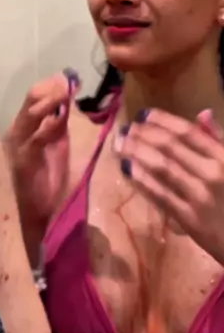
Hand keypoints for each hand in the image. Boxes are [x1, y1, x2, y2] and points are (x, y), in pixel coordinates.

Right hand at [4, 70, 79, 235]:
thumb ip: (58, 124)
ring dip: (48, 102)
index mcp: (26, 126)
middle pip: (31, 101)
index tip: (69, 78)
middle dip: (50, 89)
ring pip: (29, 115)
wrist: (32, 215)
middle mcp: (18, 131)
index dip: (51, 86)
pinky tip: (58, 120)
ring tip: (64, 93)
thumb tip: (68, 101)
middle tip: (68, 83)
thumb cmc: (43, 180)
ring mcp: (18, 145)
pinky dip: (47, 127)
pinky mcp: (22, 162)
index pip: (35, 97)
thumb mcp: (55, 145)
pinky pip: (34, 140)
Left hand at [115, 107, 223, 264]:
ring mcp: (200, 196)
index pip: (188, 132)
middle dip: (143, 134)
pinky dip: (141, 180)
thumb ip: (219, 139)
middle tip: (124, 129)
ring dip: (136, 152)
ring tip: (119, 144)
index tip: (142, 114)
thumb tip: (203, 113)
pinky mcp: (189, 219)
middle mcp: (212, 173)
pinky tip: (127, 169)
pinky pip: (160, 194)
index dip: (162, 120)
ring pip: (161, 167)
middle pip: (169, 147)